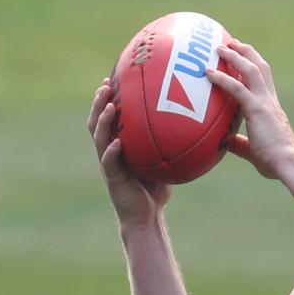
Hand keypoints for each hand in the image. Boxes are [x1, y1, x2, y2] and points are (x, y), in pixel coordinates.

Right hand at [87, 78, 170, 227]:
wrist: (146, 217)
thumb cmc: (155, 189)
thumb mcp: (163, 161)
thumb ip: (170, 145)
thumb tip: (196, 126)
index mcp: (118, 145)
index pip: (110, 117)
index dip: (108, 99)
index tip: (113, 77)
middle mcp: (109, 151)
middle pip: (97, 121)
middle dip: (99, 102)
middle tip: (106, 83)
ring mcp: (108, 165)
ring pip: (99, 137)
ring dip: (103, 120)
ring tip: (110, 105)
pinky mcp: (113, 179)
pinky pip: (110, 163)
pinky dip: (112, 152)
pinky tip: (117, 142)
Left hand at [208, 40, 293, 179]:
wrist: (289, 164)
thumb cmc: (275, 163)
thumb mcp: (253, 152)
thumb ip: (239, 144)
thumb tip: (224, 142)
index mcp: (271, 109)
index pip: (263, 81)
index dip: (253, 67)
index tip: (241, 58)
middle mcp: (270, 101)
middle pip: (260, 68)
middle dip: (246, 52)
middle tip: (230, 43)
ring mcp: (265, 103)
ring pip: (251, 70)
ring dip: (235, 56)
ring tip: (220, 47)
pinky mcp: (258, 109)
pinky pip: (237, 88)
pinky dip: (222, 78)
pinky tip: (209, 73)